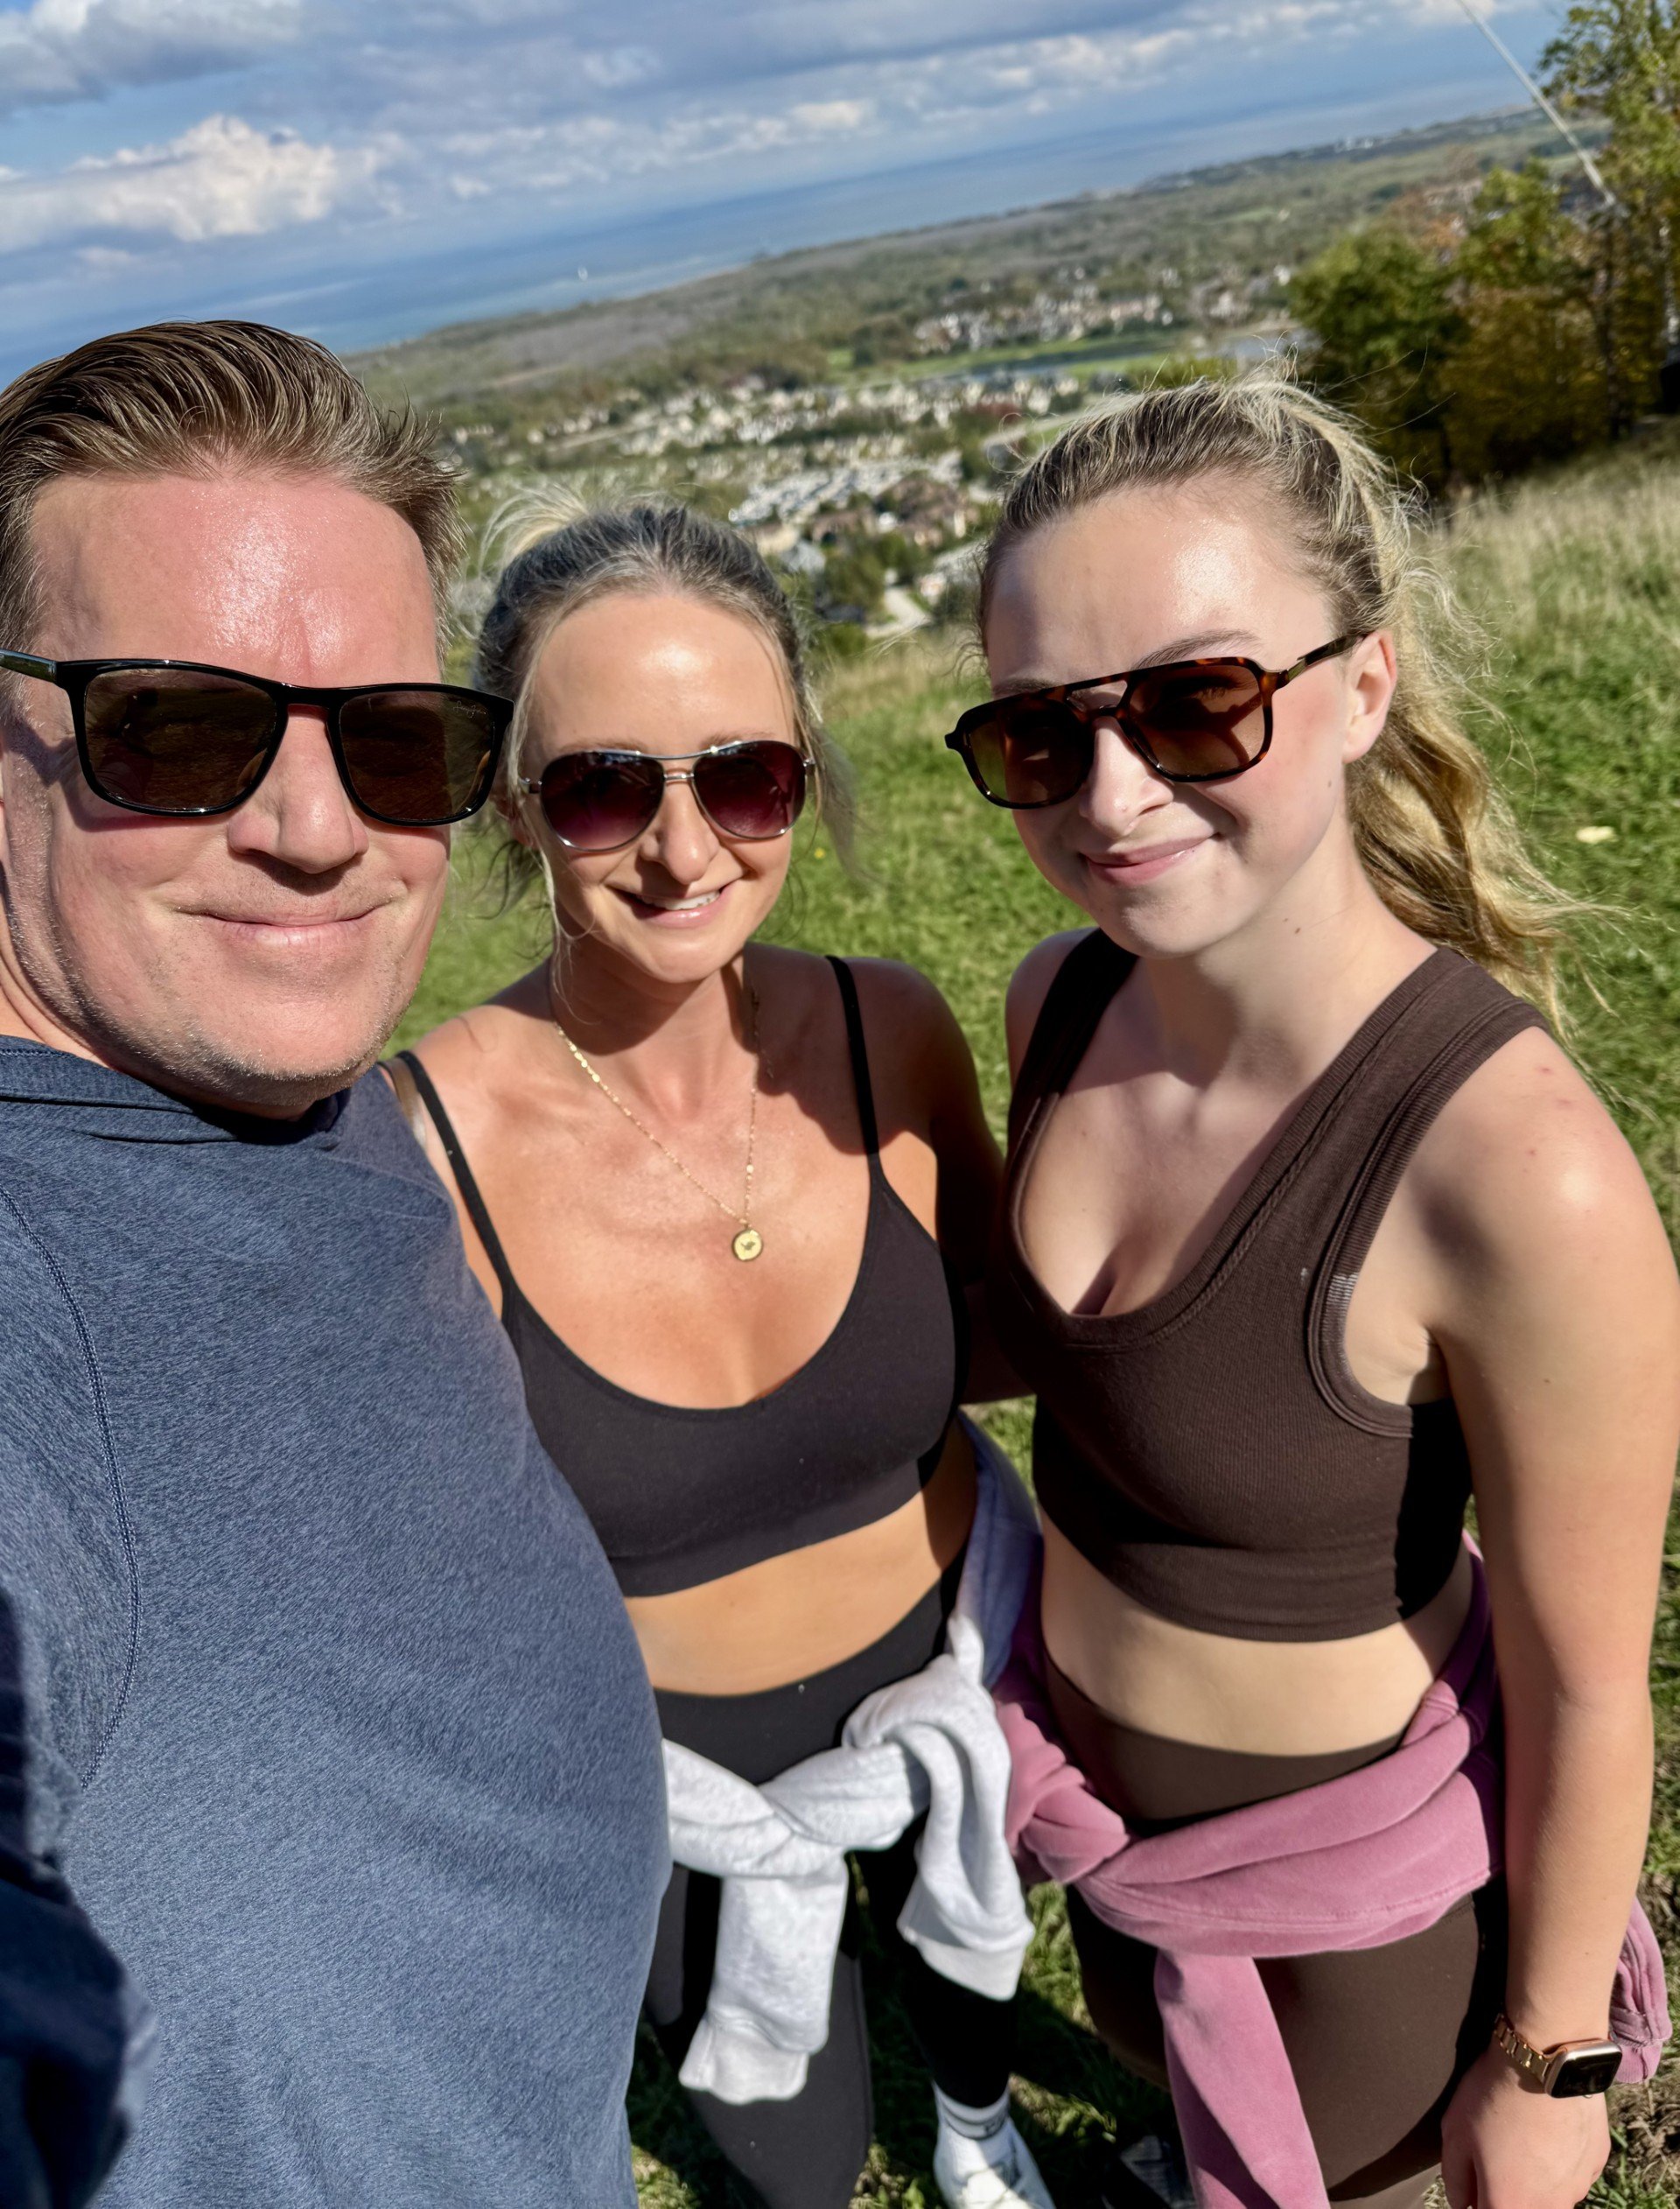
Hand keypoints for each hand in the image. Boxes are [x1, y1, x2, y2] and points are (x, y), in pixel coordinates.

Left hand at [1440, 2044, 1609, 2208]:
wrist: (1547, 2062)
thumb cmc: (1495, 2097)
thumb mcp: (1456, 2133)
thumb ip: (1456, 2178)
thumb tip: (1463, 2202)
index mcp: (1510, 2205)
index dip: (1479, 2198)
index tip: (1477, 2177)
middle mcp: (1549, 2208)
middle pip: (1524, 2207)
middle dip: (1509, 2190)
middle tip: (1498, 2153)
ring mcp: (1578, 2188)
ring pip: (1552, 2196)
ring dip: (1537, 2180)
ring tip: (1525, 2137)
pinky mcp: (1597, 2164)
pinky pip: (1573, 2173)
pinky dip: (1560, 2161)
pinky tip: (1550, 2130)